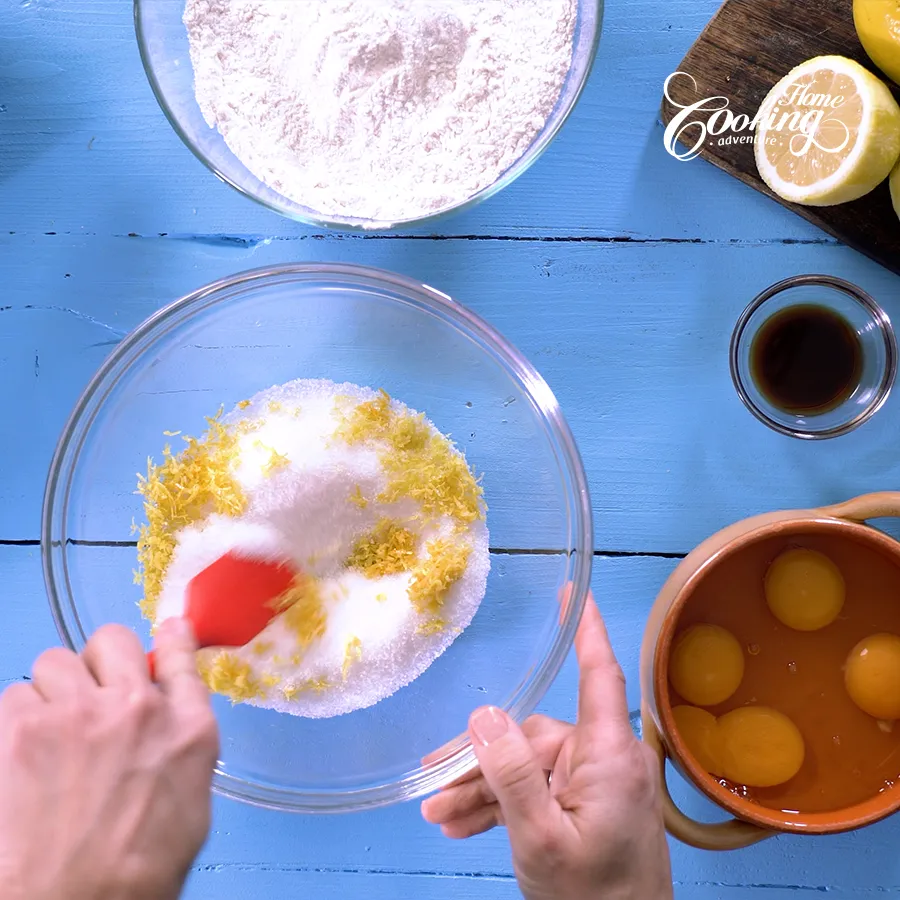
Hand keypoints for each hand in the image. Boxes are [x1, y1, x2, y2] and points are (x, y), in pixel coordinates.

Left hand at [0, 619, 218, 899]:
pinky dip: (16, 718)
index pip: (181, 656)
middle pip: (112, 639)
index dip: (171, 638)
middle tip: (90, 697)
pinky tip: (22, 753)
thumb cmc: (137, 872)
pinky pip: (13, 695)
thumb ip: (182, 745)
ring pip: (54, 662)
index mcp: (188, 728)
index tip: (166, 632)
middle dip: (100, 663)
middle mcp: (137, 707)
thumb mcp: (190, 804)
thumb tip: (167, 715)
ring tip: (50, 732)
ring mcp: (78, 712)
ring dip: (53, 691)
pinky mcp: (22, 729)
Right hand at [421, 595, 672, 899]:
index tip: (572, 593)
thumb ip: (512, 775)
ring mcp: (594, 786)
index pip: (600, 675)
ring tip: (439, 813)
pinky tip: (460, 823)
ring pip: (527, 768)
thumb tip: (484, 713)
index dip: (587, 630)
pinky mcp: (584, 808)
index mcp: (609, 756)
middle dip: (484, 760)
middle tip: (435, 786)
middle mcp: (604, 761)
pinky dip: (501, 806)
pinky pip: (536, 793)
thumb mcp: (542, 839)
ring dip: (484, 789)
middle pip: (535, 736)